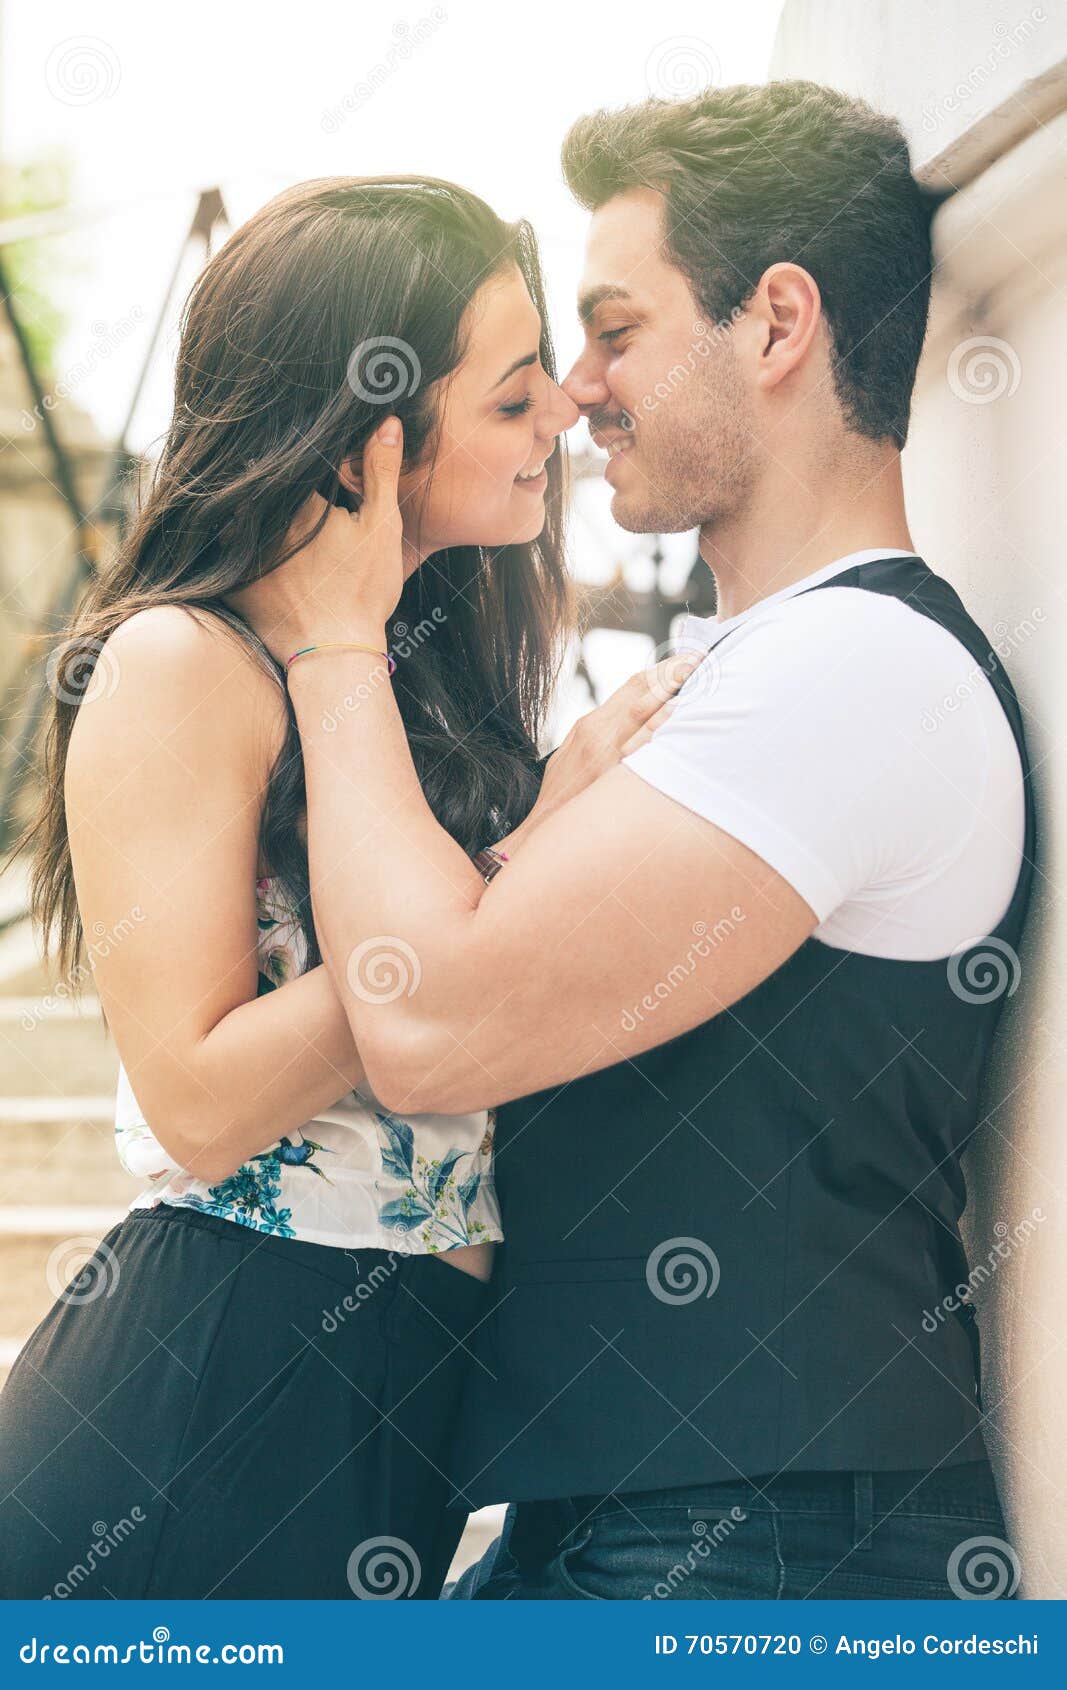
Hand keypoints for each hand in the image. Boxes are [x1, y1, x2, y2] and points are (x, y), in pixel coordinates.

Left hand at [227, 416, 404, 665]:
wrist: (335, 654)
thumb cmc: (363, 591)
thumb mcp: (382, 526)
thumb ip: (381, 471)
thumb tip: (387, 421)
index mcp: (295, 500)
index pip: (287, 463)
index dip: (294, 457)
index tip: (297, 452)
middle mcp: (260, 522)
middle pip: (256, 489)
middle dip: (260, 480)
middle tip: (262, 468)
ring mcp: (241, 555)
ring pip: (233, 519)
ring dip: (237, 511)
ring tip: (239, 499)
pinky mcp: (229, 584)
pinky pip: (218, 557)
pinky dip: (222, 548)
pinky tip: (223, 542)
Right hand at [497, 651, 706, 852]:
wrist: (544, 829)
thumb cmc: (563, 793)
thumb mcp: (575, 751)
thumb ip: (603, 731)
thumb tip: (634, 713)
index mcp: (591, 724)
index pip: (634, 684)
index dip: (664, 668)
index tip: (689, 657)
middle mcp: (599, 734)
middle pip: (645, 692)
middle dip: (677, 673)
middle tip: (707, 659)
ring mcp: (607, 757)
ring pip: (649, 718)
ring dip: (679, 700)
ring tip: (707, 685)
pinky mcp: (613, 780)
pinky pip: (647, 752)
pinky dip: (667, 735)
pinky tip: (688, 726)